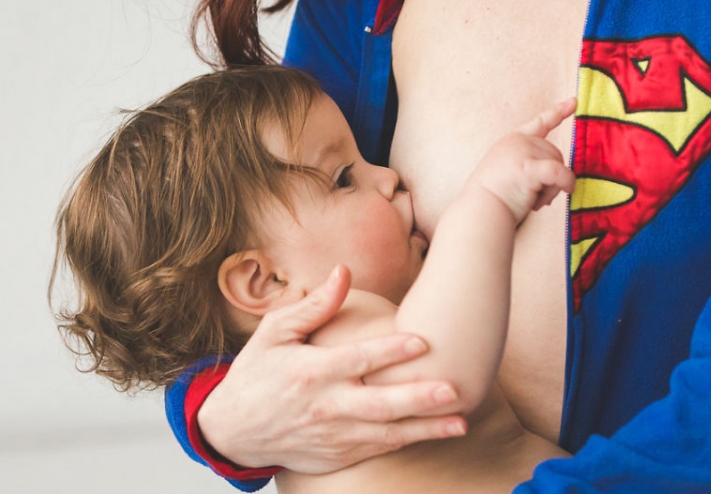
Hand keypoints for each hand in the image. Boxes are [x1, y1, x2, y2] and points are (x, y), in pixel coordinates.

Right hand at [197, 265, 466, 472]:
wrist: (233, 430)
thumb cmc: (257, 373)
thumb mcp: (274, 333)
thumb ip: (313, 305)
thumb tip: (343, 271)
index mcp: (310, 372)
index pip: (357, 360)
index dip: (390, 351)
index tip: (423, 340)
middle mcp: (325, 406)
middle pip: (379, 404)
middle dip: (419, 398)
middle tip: (454, 389)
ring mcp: (333, 436)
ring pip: (386, 433)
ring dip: (425, 428)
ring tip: (461, 422)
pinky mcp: (337, 456)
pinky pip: (377, 448)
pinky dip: (406, 442)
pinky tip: (435, 434)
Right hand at [468, 98, 576, 222]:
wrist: (480, 211)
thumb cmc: (495, 200)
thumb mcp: (511, 172)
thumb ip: (532, 165)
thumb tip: (563, 176)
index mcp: (511, 141)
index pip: (540, 123)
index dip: (558, 112)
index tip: (574, 101)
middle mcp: (517, 141)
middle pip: (555, 153)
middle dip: (552, 178)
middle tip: (535, 198)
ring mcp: (522, 151)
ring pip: (559, 165)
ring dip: (553, 188)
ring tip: (532, 201)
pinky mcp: (528, 167)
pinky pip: (560, 173)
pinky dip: (566, 183)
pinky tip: (566, 190)